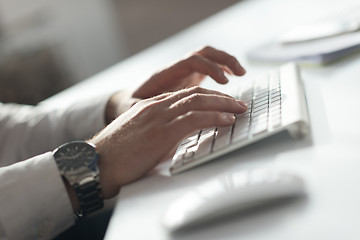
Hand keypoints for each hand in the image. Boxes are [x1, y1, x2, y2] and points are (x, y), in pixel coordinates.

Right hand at [90, 86, 247, 198]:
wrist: (96, 164)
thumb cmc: (116, 156)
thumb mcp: (141, 137)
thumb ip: (161, 134)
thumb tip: (180, 142)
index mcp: (151, 106)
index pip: (186, 95)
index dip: (208, 98)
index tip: (223, 103)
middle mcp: (156, 106)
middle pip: (196, 94)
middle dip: (221, 98)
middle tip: (238, 104)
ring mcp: (159, 116)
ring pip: (198, 102)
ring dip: (223, 104)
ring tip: (239, 109)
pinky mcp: (161, 131)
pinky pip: (194, 118)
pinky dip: (214, 117)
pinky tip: (227, 120)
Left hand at [132, 46, 245, 98]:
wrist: (126, 100)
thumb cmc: (130, 104)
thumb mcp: (133, 107)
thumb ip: (145, 108)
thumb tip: (156, 115)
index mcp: (165, 73)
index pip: (192, 61)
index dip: (210, 68)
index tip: (225, 82)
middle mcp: (176, 69)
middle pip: (203, 53)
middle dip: (223, 59)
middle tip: (240, 72)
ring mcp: (183, 73)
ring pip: (208, 58)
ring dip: (225, 61)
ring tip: (241, 73)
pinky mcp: (188, 79)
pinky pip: (208, 68)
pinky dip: (221, 69)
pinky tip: (231, 78)